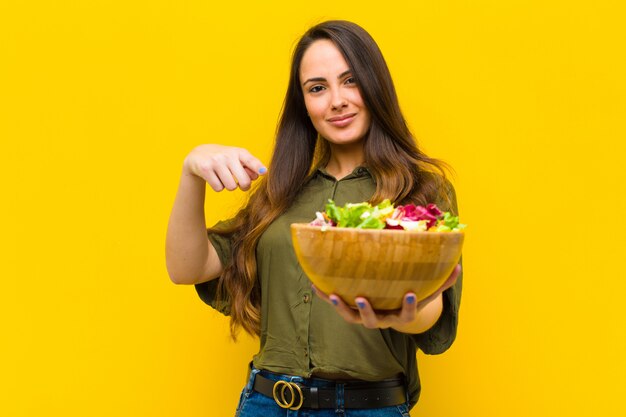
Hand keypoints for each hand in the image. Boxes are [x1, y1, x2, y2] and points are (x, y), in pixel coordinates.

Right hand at [183, 144, 266, 191]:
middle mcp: (228, 155)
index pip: (250, 160)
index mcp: (239, 152)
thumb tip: (258, 175)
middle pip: (244, 181)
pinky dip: (218, 187)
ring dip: (229, 186)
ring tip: (224, 178)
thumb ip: (250, 167)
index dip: (257, 167)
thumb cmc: (224, 159)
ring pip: (231, 187)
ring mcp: (216, 161)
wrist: (199, 155)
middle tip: (239, 184)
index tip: (264, 172)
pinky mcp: (205, 169)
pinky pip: (218, 188)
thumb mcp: (237, 159)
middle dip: (244, 186)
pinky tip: (215, 178)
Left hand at [312, 264, 460, 331]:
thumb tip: (458, 266)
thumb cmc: (412, 295)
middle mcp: (380, 319)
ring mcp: (363, 316)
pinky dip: (326, 295)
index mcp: (399, 314)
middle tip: (362, 298)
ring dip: (341, 307)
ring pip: (351, 317)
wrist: (393, 308)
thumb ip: (443, 281)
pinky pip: (337, 304)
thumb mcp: (428, 290)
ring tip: (333, 294)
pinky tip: (316, 284)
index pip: (406, 314)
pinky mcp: (350, 309)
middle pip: (372, 321)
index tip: (410, 294)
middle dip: (366, 311)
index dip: (408, 306)